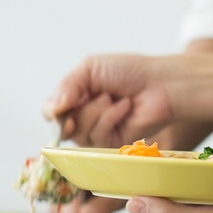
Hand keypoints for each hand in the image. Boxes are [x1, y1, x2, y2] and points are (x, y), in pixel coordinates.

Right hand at [46, 53, 177, 148]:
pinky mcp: (113, 144)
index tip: (58, 109)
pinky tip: (125, 107)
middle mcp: (85, 117)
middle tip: (95, 96)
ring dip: (96, 111)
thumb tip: (53, 109)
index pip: (52, 112)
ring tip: (113, 98)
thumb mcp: (90, 68)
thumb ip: (67, 86)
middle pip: (62, 126)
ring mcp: (98, 131)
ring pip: (79, 133)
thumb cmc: (130, 71)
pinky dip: (110, 117)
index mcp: (77, 98)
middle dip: (78, 109)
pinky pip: (98, 137)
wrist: (160, 82)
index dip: (52, 112)